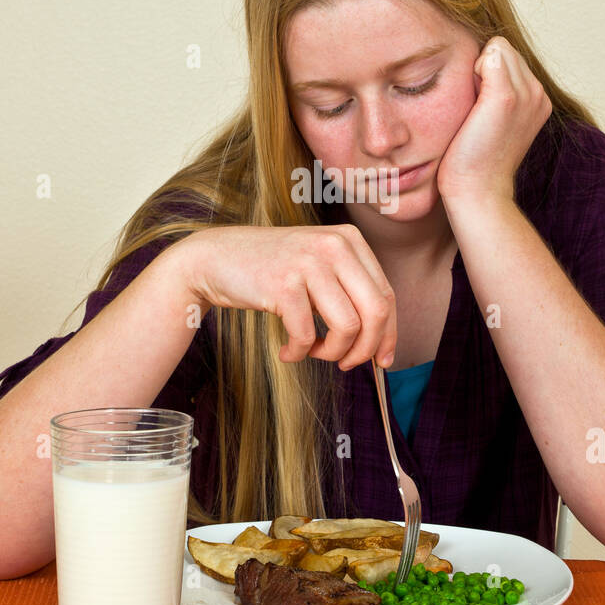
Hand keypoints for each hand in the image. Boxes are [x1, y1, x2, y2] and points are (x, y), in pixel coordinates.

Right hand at [173, 222, 396, 371]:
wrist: (216, 258)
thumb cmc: (272, 271)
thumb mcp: (319, 268)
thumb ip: (350, 293)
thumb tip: (381, 346)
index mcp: (350, 240)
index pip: (387, 295)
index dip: (388, 335)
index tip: (382, 360)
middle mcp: (334, 246)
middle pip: (376, 312)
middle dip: (365, 349)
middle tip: (346, 364)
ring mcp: (309, 262)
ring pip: (348, 327)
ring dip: (331, 353)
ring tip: (311, 352)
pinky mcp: (283, 284)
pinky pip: (306, 335)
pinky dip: (298, 353)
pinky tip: (286, 351)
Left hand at [435, 37, 551, 204]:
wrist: (478, 191)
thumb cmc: (474, 159)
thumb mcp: (494, 121)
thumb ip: (495, 91)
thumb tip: (478, 62)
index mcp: (538, 100)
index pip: (509, 56)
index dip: (487, 73)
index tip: (480, 109)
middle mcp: (539, 94)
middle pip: (503, 48)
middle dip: (483, 68)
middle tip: (475, 110)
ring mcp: (526, 94)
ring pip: (496, 48)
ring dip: (477, 71)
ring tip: (475, 110)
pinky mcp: (506, 97)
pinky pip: (489, 54)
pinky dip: (472, 72)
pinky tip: (471, 105)